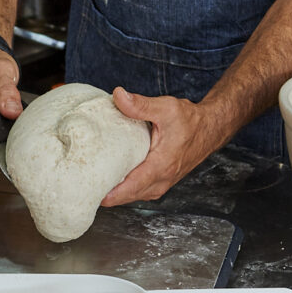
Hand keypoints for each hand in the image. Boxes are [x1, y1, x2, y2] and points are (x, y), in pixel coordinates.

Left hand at [101, 88, 221, 204]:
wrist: (209, 129)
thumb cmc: (190, 120)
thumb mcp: (166, 108)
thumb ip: (140, 104)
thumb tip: (118, 96)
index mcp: (161, 165)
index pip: (132, 186)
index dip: (110, 193)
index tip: (90, 193)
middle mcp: (162, 180)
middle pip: (128, 196)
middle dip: (106, 194)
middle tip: (81, 187)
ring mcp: (162, 183)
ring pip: (133, 196)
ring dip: (114, 194)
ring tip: (91, 185)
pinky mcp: (160, 182)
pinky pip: (138, 192)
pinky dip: (124, 189)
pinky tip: (110, 180)